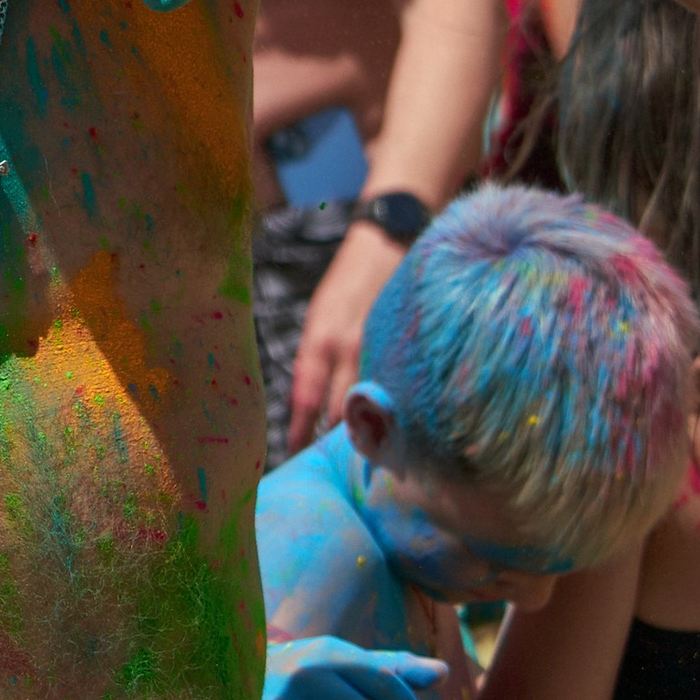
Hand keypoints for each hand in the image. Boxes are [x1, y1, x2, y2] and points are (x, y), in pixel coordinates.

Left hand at [287, 216, 411, 448]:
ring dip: (365, 425)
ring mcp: (382, 345)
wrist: (388, 237)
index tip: (293, 452)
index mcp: (320, 337)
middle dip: (334, 437)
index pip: (306, 395)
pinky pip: (396, 385)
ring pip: (371, 400)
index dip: (299, 428)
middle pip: (340, 409)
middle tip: (330, 461)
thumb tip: (313, 402)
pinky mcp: (406, 343)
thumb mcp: (322, 313)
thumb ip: (318, 355)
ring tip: (363, 450)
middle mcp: (349, 345)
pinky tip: (392, 417)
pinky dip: (391, 404)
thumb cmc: (349, 278)